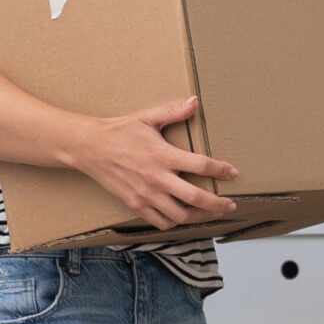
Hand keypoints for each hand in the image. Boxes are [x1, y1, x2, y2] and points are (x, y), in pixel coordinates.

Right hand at [75, 95, 241, 229]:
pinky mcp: (136, 205)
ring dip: (200, 216)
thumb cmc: (120, 132)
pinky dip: (175, 222)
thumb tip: (195, 102)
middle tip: (230, 204)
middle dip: (218, 204)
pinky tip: (183, 216)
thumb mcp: (147, 118)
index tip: (233, 173)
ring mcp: (146, 195)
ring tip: (210, 213)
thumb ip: (173, 112)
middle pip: (196, 198)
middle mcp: (157, 178)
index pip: (201, 165)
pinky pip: (161, 221)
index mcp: (163, 155)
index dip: (221, 170)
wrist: (90, 148)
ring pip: (181, 215)